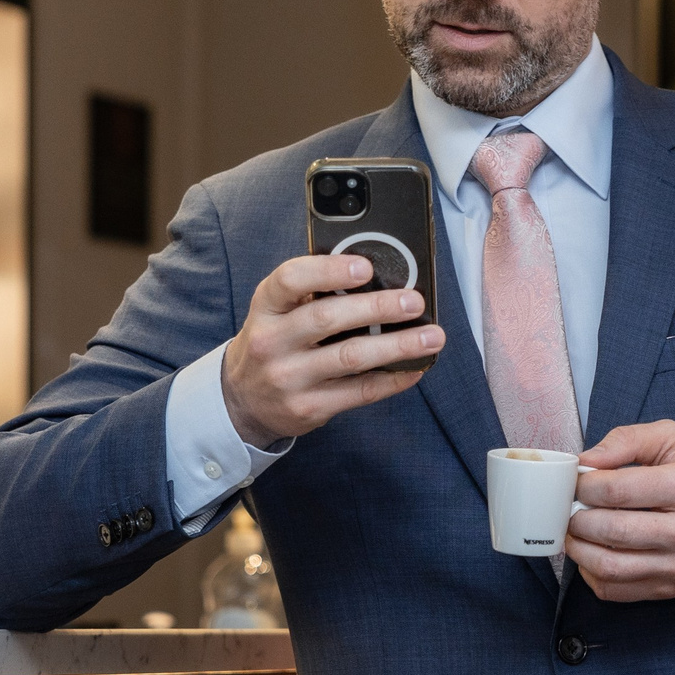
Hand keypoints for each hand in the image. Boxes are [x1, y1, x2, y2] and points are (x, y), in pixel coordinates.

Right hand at [220, 254, 442, 447]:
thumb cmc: (275, 341)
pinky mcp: (308, 407)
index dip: (329, 271)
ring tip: (431, 336)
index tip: (366, 267)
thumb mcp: (277, 310)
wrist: (242, 399)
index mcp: (266, 306)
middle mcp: (272, 341)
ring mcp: (289, 378)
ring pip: (350, 357)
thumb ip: (313, 291)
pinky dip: (392, 379)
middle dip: (377, 308)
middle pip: (327, 318)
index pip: (290, 280)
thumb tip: (378, 275)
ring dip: (397, 345)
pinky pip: (358, 392)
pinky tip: (414, 368)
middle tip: (414, 302)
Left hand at [567, 420, 674, 600]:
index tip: (577, 482)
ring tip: (575, 531)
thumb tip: (586, 460)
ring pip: (610, 567)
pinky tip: (592, 552)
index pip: (617, 490)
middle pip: (612, 530)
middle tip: (571, 507)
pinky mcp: (668, 588)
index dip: (584, 486)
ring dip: (579, 548)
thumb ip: (626, 440)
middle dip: (577, 517)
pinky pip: (614, 590)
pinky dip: (590, 573)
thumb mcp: (671, 439)